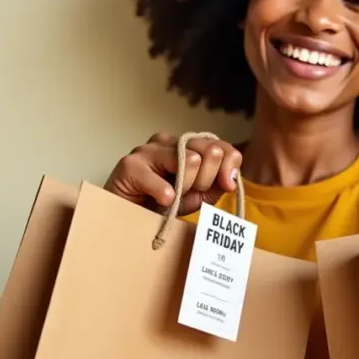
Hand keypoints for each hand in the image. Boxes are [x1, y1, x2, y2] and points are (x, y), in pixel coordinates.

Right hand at [104, 133, 242, 214]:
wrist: (127, 218)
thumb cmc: (161, 204)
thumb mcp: (198, 195)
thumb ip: (217, 183)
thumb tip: (232, 177)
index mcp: (186, 145)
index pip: (221, 145)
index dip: (230, 165)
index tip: (228, 186)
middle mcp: (169, 141)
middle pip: (210, 151)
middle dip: (208, 179)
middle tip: (191, 193)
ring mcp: (148, 150)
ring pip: (190, 159)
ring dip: (188, 186)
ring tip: (173, 197)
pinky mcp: (131, 165)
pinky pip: (162, 180)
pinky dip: (166, 194)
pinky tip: (164, 201)